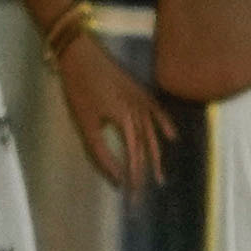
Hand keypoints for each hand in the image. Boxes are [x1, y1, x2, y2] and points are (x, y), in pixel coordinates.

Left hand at [48, 27, 177, 193]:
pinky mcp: (139, 92)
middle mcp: (140, 114)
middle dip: (144, 174)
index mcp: (126, 122)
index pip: (134, 159)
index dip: (133, 179)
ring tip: (159, 175)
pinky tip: (171, 137)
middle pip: (146, 150)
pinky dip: (165, 125)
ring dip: (156, 156)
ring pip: (153, 135)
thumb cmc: (79, 88)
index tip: (130, 197)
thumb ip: (100, 152)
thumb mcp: (85, 124)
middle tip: (143, 194)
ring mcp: (142, 102)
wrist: (80, 53)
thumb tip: (114, 176)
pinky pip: (158, 113)